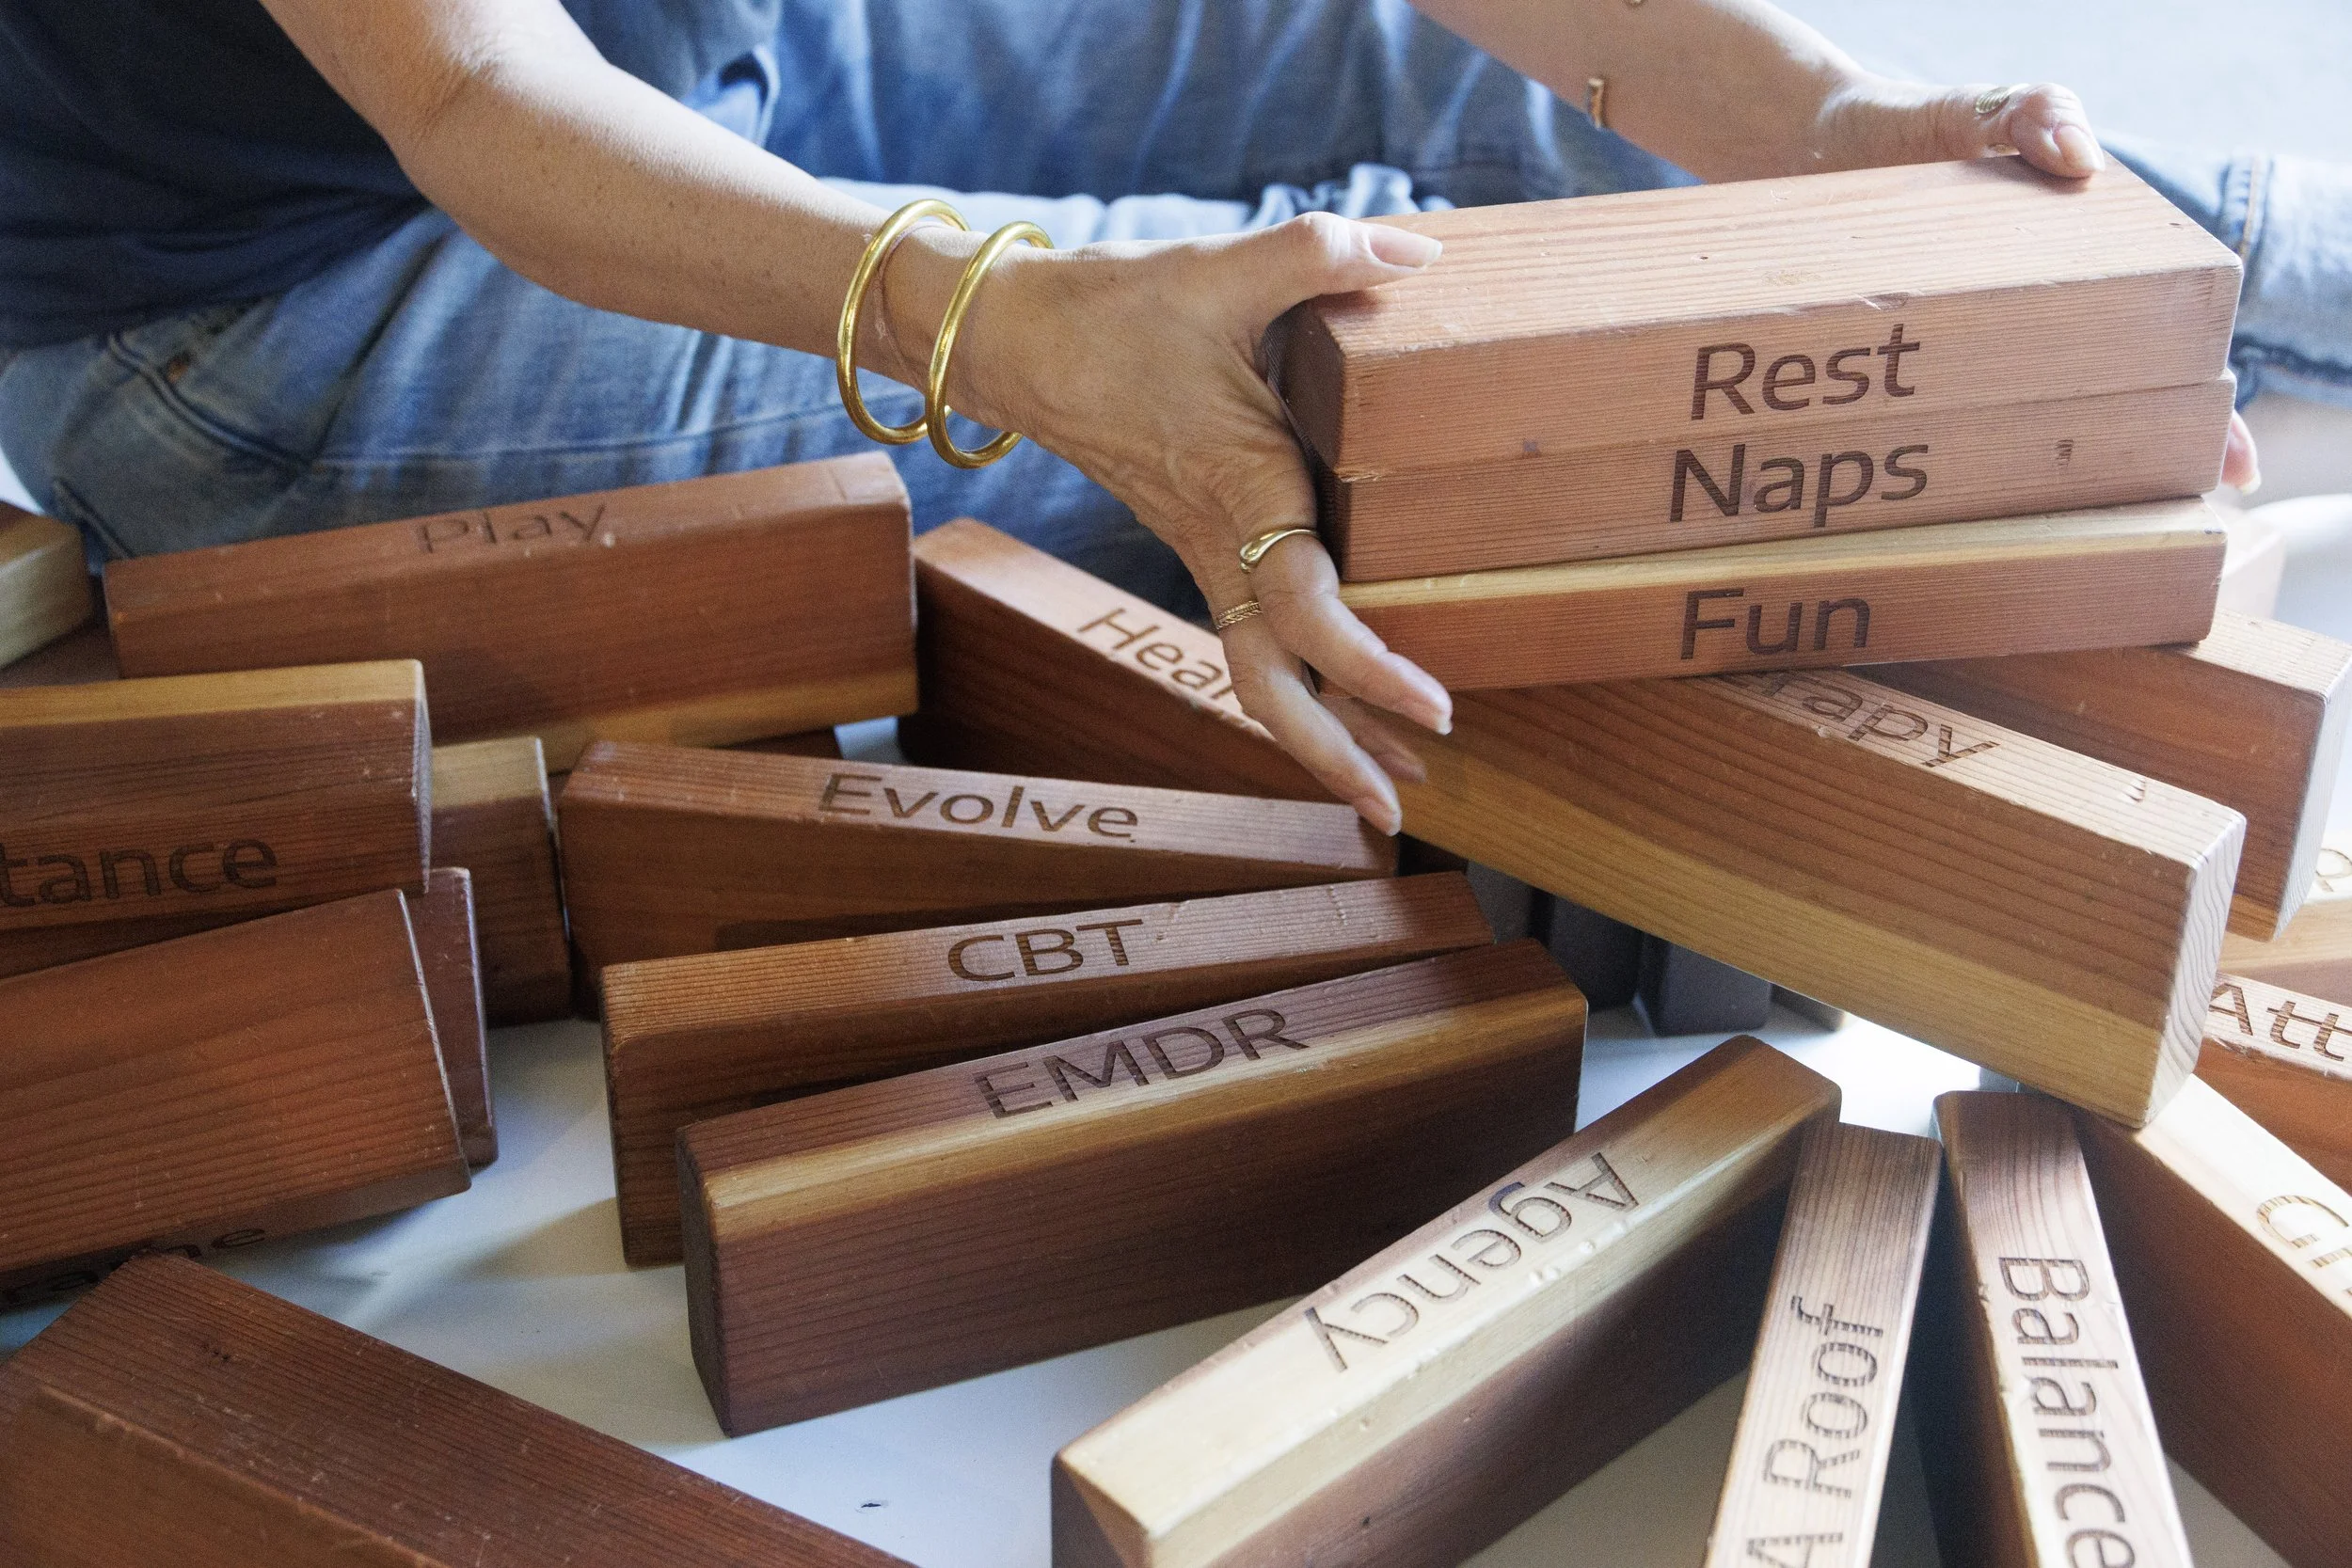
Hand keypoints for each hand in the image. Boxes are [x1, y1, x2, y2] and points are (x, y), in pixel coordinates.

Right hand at [939, 215, 1452, 832]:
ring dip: (1324, 735)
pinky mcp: (1201, 550)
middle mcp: (1220, 545)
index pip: (1306, 612)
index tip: (1434, 706)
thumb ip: (1320, 255)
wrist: (1019, 341)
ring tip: (1394, 782)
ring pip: (1259, 679)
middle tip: (1403, 804)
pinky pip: (1254, 643)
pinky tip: (1350, 700)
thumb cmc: (1116, 311)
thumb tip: (1419, 253)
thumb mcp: (1220, 270)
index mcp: (1238, 492)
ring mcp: (1206, 557)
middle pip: (1270, 690)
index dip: (1369, 668)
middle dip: (1336, 754)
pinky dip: (1305, 685)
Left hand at [1806, 78, 2263, 490]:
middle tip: (2155, 518)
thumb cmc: (1916, 131)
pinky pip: (1910, 436)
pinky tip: (1928, 514)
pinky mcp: (1883, 379)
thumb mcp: (1983, 110)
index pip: (2161, 349)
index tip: (2231, 470)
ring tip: (2060, 533)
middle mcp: (2023, 334)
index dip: (2205, 415)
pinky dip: (1926, 482)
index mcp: (2076, 276)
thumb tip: (2080, 162)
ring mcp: (1954, 363)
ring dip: (2033, 492)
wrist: (1802, 150)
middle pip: (2100, 413)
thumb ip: (2036, 112)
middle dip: (2133, 468)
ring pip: (2009, 441)